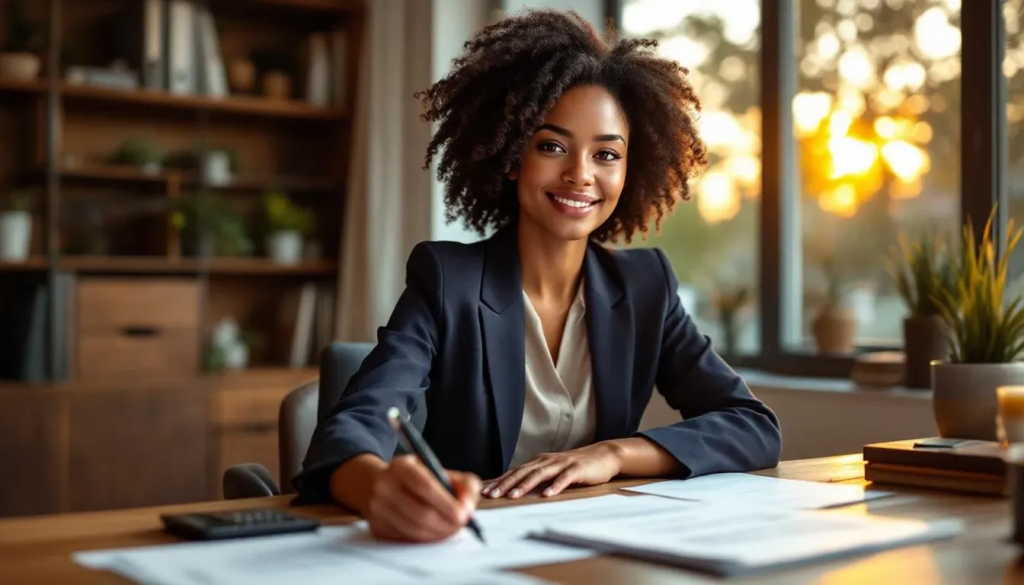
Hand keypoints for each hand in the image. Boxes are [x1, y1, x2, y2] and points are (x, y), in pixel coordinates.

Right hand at [365, 455, 481, 542]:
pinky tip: (433, 532)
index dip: (447, 503)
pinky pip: (406, 539)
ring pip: (414, 530)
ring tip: (450, 529)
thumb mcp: (440, 471)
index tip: (464, 515)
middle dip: (446, 524)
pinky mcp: (376, 527)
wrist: (377, 484)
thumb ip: (464, 483)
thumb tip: (468, 506)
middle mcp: (385, 486)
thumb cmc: (417, 478)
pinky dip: (425, 539)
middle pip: (421, 513)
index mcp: (401, 466)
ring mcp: (377, 508)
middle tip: (460, 526)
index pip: (425, 486)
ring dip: (438, 534)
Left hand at [483, 442, 622, 498]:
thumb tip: (516, 490)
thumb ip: (537, 477)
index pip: (515, 471)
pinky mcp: (577, 469)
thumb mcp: (553, 470)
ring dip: (525, 485)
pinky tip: (547, 495)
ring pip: (540, 474)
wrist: (603, 455)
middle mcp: (547, 460)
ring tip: (513, 496)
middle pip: (523, 472)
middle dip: (506, 483)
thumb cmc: (576, 466)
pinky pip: (564, 478)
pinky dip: (555, 486)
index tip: (486, 491)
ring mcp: (562, 464)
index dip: (500, 480)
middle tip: (492, 494)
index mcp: (540, 461)